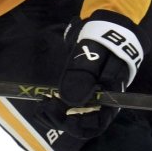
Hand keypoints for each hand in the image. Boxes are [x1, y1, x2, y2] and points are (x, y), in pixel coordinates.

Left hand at [36, 10, 147, 137]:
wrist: (106, 25)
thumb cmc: (104, 38)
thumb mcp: (94, 52)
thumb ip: (84, 74)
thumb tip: (69, 100)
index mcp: (111, 96)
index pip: (96, 124)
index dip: (77, 125)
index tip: (59, 115)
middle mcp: (102, 102)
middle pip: (82, 124)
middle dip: (61, 120)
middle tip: (43, 106)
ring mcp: (91, 97)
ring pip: (73, 117)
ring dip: (55, 116)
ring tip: (40, 105)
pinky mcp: (82, 90)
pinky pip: (69, 106)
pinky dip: (56, 107)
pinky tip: (44, 101)